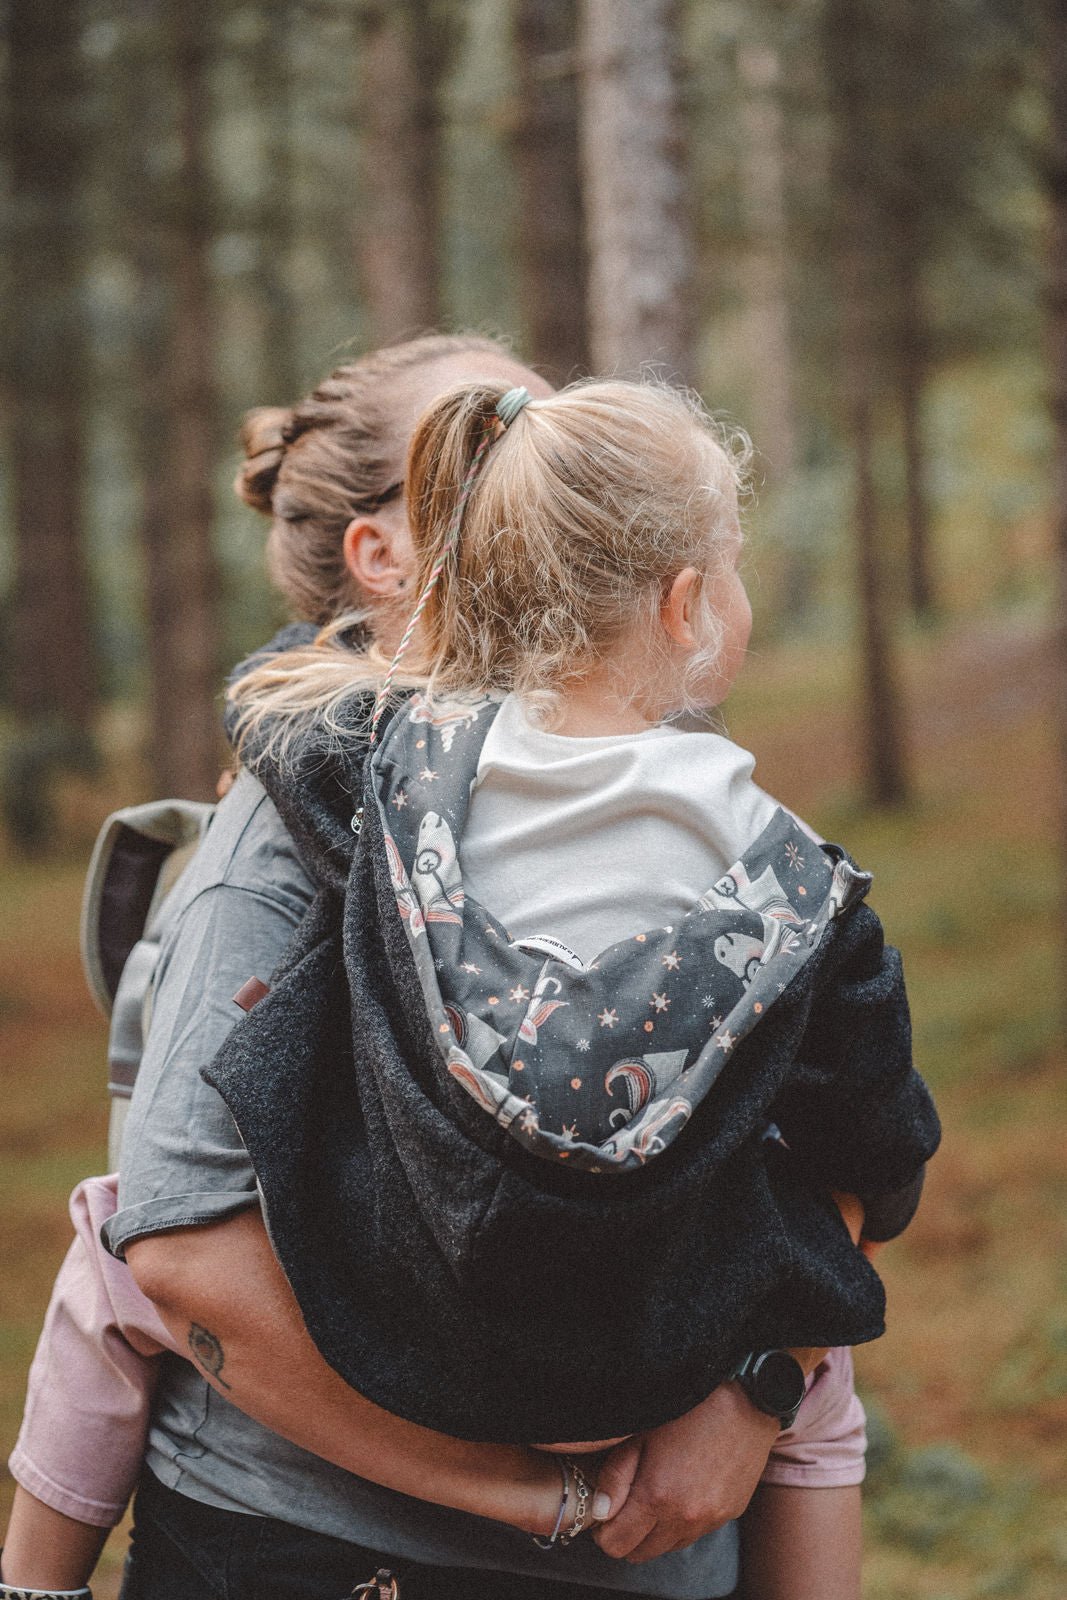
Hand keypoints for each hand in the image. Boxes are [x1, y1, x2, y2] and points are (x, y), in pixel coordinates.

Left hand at [592, 1382, 778, 1563]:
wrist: (745, 1401)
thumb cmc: (689, 1409)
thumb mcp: (640, 1434)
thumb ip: (615, 1477)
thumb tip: (601, 1512)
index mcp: (657, 1496)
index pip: (616, 1545)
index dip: (603, 1532)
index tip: (605, 1512)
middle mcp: (685, 1517)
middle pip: (640, 1554)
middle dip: (627, 1534)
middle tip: (626, 1503)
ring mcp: (709, 1520)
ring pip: (668, 1547)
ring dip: (655, 1531)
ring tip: (656, 1493)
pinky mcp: (728, 1515)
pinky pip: (694, 1533)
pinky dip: (681, 1522)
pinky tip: (683, 1489)